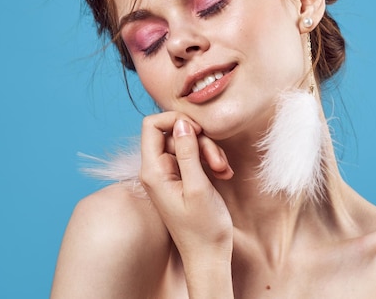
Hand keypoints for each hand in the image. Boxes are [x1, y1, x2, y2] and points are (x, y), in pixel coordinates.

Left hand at [140, 112, 233, 275]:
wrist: (209, 256)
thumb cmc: (203, 228)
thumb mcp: (198, 187)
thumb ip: (188, 152)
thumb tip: (182, 123)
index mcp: (153, 172)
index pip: (152, 125)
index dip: (175, 120)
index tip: (199, 131)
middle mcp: (156, 171)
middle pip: (173, 133)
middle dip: (199, 141)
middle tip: (218, 162)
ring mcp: (169, 175)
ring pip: (187, 144)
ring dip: (209, 152)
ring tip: (223, 171)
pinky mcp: (182, 179)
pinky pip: (194, 157)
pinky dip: (210, 161)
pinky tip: (223, 175)